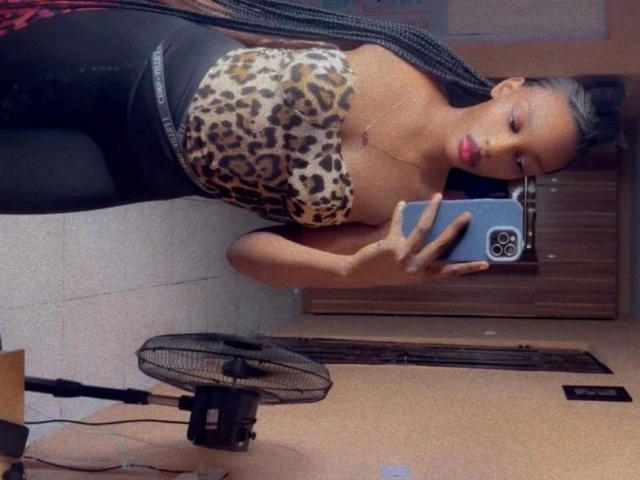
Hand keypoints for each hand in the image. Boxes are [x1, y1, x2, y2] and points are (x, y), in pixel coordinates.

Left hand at [346, 194, 488, 286]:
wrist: (360, 275)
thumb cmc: (387, 271)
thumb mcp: (408, 270)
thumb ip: (423, 258)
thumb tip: (439, 234)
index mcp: (423, 276)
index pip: (450, 271)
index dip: (468, 267)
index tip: (487, 263)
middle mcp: (416, 268)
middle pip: (441, 245)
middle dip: (455, 228)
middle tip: (468, 214)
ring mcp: (404, 257)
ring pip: (423, 230)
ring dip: (432, 210)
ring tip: (439, 196)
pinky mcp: (391, 246)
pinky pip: (399, 224)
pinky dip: (401, 212)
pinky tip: (403, 204)